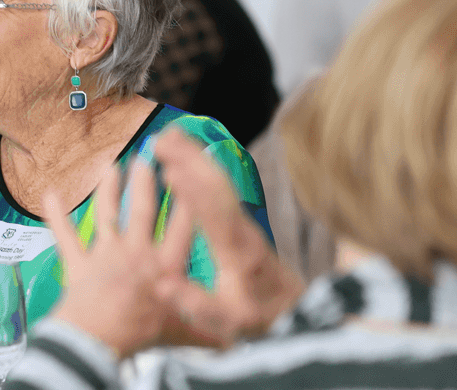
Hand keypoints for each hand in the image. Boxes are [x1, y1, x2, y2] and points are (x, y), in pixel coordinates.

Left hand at [42, 158, 192, 358]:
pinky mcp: (78, 262)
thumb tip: (231, 340)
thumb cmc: (140, 335)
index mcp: (165, 266)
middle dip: (145, 182)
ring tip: (111, 165)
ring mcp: (105, 254)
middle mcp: (136, 252)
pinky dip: (56, 215)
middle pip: (142, 210)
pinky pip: (65, 235)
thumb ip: (206, 333)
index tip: (192, 175)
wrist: (97, 341)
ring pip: (107, 213)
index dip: (190, 200)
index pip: (183, 227)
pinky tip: (49, 194)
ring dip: (108, 188)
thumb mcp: (182, 334)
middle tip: (148, 156)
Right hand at [153, 129, 304, 345]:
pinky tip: (185, 157)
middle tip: (161, 137)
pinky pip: (220, 186)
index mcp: (237, 254)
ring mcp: (245, 222)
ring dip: (194, 156)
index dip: (194, 193)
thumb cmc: (259, 319)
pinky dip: (202, 166)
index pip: (215, 216)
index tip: (172, 171)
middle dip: (190, 159)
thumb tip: (162, 284)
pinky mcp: (242, 220)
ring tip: (167, 135)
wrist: (296, 312)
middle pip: (216, 186)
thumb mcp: (229, 322)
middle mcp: (243, 231)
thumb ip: (198, 304)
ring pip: (219, 181)